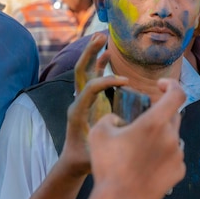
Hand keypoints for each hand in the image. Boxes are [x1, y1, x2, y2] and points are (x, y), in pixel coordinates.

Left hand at [59, 32, 128, 176]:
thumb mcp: (96, 150)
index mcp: (78, 110)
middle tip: (100, 37)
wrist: (73, 162)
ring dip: (93, 54)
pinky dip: (99, 64)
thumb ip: (108, 140)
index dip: (107, 81)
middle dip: (90, 53)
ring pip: (85, 70)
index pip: (91, 87)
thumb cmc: (85, 158)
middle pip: (81, 70)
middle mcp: (77, 101)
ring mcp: (82, 99)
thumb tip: (124, 126)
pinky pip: (92, 77)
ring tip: (102, 37)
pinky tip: (107, 54)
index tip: (126, 81)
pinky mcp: (88, 100)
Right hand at [81, 79, 185, 198]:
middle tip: (142, 123)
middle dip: (160, 114)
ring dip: (160, 136)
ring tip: (140, 148)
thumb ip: (110, 117)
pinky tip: (146, 164)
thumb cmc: (108, 166)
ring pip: (172, 137)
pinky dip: (163, 155)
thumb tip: (117, 119)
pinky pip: (174, 156)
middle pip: (173, 115)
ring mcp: (178, 155)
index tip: (160, 86)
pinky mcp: (179, 171)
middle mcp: (171, 137)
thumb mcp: (99, 133)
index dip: (171, 85)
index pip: (177, 94)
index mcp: (154, 123)